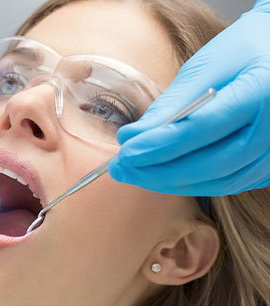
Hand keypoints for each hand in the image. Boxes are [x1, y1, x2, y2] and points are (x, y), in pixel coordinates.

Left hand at [108, 0, 269, 195]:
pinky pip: (227, 183)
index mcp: (261, 92)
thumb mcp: (206, 65)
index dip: (159, 145)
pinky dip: (191, 183)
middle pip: (211, 164)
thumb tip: (131, 138)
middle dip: (158, 171)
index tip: (124, 152)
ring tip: (134, 173)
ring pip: (219, 181)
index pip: (202, 129)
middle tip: (120, 169)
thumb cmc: (243, 51)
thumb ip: (172, 104)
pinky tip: (162, 176)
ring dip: (170, 182)